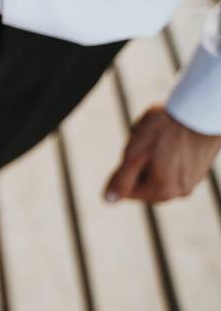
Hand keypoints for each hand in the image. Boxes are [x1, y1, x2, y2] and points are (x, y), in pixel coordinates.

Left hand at [105, 106, 220, 202]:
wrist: (202, 111)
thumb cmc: (167, 129)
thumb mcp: (135, 154)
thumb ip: (121, 180)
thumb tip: (108, 199)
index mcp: (162, 192)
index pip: (127, 190)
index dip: (124, 168)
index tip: (135, 149)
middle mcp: (180, 192)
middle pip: (143, 181)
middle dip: (139, 161)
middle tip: (148, 140)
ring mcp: (192, 181)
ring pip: (158, 171)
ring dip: (153, 155)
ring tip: (162, 136)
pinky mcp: (200, 169)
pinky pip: (174, 164)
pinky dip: (168, 152)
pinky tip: (173, 135)